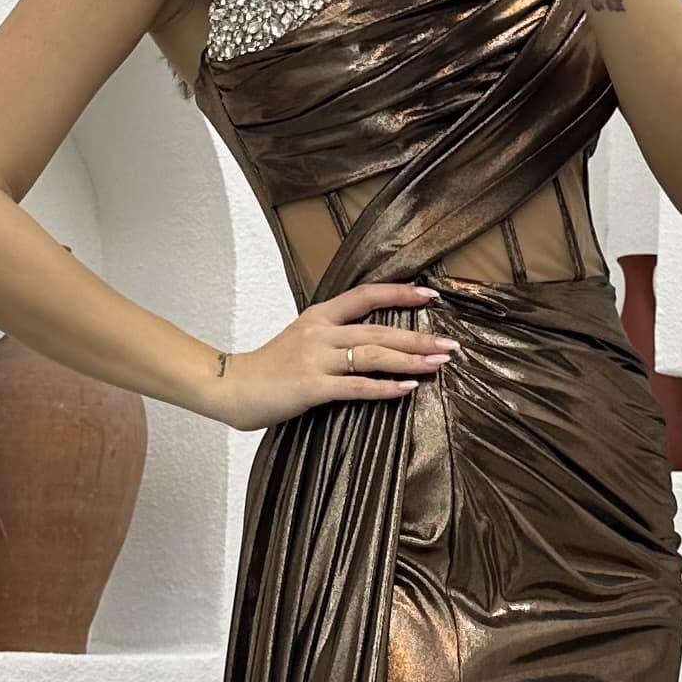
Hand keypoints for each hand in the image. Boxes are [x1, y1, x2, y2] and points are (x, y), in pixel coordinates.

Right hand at [216, 283, 454, 429]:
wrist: (231, 387)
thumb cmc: (269, 367)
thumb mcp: (301, 339)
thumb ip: (333, 335)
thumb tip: (372, 339)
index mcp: (319, 316)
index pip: (366, 295)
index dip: (400, 292)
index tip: (431, 293)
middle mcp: (320, 332)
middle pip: (379, 329)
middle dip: (418, 337)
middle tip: (450, 344)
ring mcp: (316, 359)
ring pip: (372, 355)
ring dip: (410, 360)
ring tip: (438, 364)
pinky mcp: (311, 387)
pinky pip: (356, 386)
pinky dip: (384, 388)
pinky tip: (406, 389)